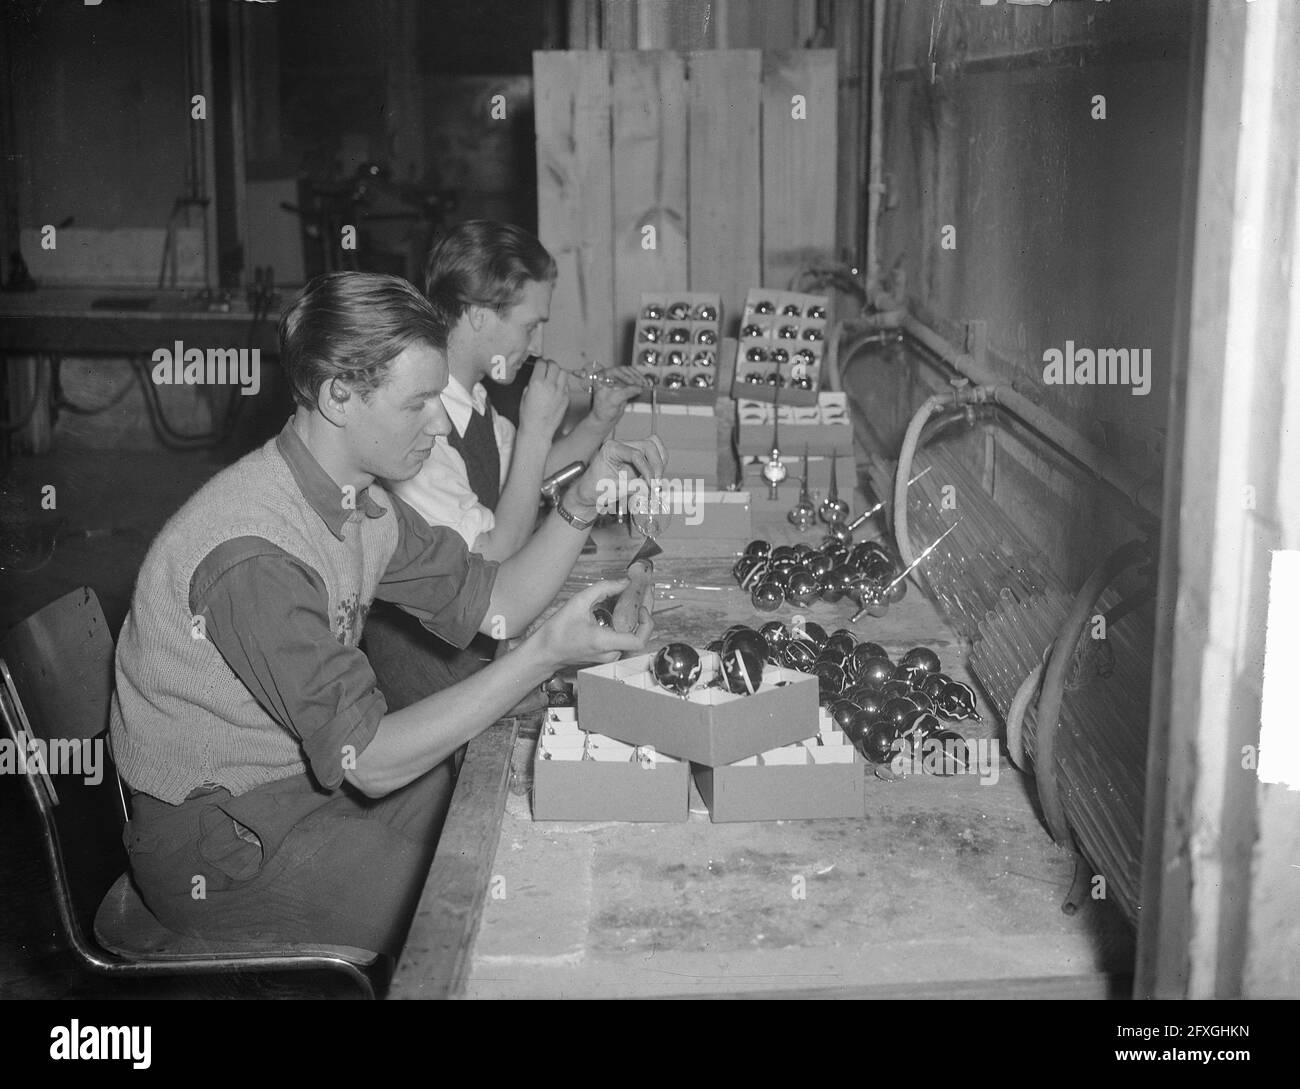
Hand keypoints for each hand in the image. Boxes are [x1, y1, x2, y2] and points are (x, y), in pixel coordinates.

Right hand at [518, 358, 569, 440]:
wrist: (538, 430)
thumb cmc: (529, 416)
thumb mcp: (525, 395)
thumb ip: (533, 383)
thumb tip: (538, 376)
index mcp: (537, 383)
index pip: (541, 363)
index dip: (540, 363)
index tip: (540, 364)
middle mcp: (550, 385)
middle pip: (554, 365)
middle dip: (550, 364)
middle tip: (547, 368)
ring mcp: (560, 391)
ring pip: (563, 372)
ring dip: (558, 372)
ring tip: (554, 376)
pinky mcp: (566, 398)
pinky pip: (566, 384)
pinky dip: (562, 383)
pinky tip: (557, 387)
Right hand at [531, 579, 653, 666]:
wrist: (545, 651)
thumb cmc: (557, 632)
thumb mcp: (578, 602)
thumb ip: (604, 589)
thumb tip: (624, 582)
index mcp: (604, 642)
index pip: (639, 640)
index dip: (647, 623)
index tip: (642, 607)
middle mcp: (610, 653)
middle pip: (639, 634)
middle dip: (645, 611)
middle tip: (646, 592)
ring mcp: (609, 656)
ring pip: (632, 636)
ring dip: (636, 617)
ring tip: (637, 597)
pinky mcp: (607, 654)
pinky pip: (623, 638)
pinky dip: (627, 622)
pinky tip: (625, 607)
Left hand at [569, 436, 667, 510]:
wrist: (590, 492)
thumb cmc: (596, 489)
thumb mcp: (614, 489)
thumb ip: (634, 486)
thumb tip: (652, 487)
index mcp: (612, 448)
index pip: (636, 454)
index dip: (647, 470)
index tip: (651, 485)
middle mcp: (622, 444)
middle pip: (649, 445)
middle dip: (656, 465)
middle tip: (656, 484)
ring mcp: (630, 448)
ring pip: (655, 446)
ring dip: (659, 463)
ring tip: (656, 481)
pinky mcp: (637, 455)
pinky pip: (655, 453)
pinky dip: (659, 465)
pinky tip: (654, 478)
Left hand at [590, 365, 650, 425]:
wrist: (605, 418)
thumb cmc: (603, 410)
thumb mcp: (613, 400)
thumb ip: (625, 393)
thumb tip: (638, 388)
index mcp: (602, 377)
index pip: (615, 371)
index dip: (625, 376)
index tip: (632, 382)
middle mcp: (609, 376)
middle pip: (624, 371)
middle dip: (634, 377)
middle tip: (641, 384)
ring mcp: (618, 379)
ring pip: (630, 374)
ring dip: (639, 378)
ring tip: (644, 385)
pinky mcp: (625, 384)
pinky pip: (634, 379)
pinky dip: (640, 382)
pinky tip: (644, 385)